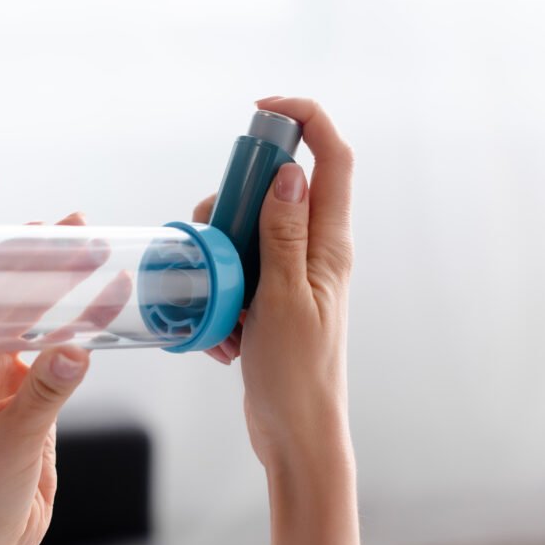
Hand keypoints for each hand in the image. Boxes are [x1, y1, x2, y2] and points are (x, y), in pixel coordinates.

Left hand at [0, 213, 98, 544]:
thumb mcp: (9, 445)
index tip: (30, 239)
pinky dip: (73, 325)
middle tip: (73, 232)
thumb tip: (76, 349)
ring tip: (91, 252)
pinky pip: (46, 345)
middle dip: (34, 268)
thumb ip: (43, 395)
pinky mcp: (16, 387)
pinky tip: (101, 300)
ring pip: (23, 317)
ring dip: (57, 290)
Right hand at [194, 96, 361, 544]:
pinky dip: (219, 292)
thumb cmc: (296, 374)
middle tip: (213, 231)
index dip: (304, 119)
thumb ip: (284, 234)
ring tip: (217, 302)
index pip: (332, 157)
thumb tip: (291, 171)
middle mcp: (315, 252)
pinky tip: (221, 332)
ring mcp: (291, 275)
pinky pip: (237, 272)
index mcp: (330, 244)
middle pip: (279, 188)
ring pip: (249, 230)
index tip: (260, 111)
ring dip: (220, 256)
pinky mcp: (269, 299)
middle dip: (236, 201)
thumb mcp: (283, 300)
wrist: (295, 433)